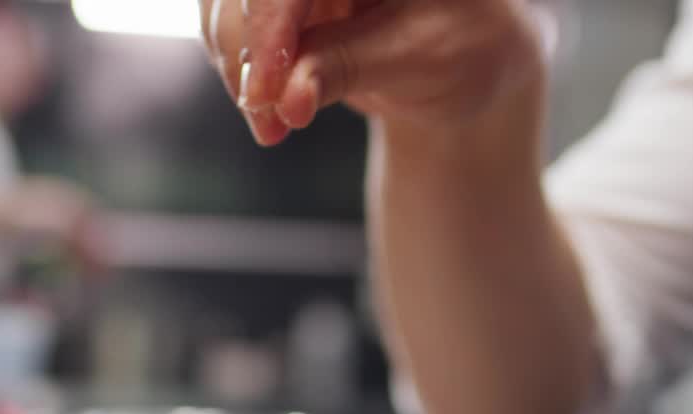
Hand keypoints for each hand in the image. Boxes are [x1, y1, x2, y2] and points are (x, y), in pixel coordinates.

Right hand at [199, 0, 547, 145]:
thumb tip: (287, 100)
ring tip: (271, 124)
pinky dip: (240, 67)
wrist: (464, 59)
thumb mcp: (418, 57)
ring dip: (237, 66)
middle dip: (246, 52)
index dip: (269, 25)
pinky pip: (230, 21)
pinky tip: (268, 106)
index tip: (263, 94)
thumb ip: (347, 68)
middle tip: (266, 117)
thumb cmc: (463, 46)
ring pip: (227, 3)